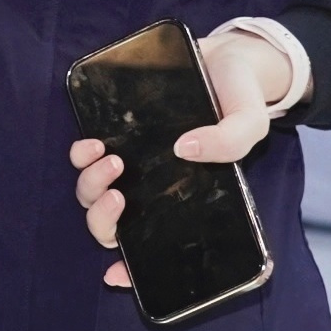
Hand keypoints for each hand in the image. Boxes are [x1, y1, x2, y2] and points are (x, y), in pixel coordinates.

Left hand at [67, 29, 287, 289]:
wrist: (224, 55)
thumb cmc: (240, 99)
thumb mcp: (250, 122)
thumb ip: (229, 141)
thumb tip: (185, 149)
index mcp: (182, 202)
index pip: (150, 247)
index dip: (129, 271)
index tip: (114, 275)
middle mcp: (152, 191)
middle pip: (111, 226)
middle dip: (102, 220)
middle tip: (118, 195)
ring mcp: (131, 165)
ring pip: (93, 196)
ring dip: (91, 186)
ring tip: (110, 158)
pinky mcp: (116, 134)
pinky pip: (85, 157)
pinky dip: (81, 156)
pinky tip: (93, 143)